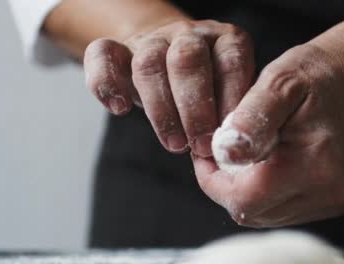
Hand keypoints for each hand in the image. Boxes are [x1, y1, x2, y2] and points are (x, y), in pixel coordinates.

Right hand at [83, 19, 254, 155]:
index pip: (231, 63)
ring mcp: (153, 40)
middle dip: (195, 108)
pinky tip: (119, 110)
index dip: (229, 100)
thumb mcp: (233, 102)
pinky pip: (102, 54)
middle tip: (201, 145)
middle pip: (187, 60)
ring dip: (161, 109)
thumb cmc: (213, 96)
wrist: (174, 69)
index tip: (228, 135)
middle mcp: (191, 36)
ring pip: (149, 63)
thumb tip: (241, 148)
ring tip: (175, 145)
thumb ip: (237, 117)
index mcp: (227, 42)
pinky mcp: (119, 50)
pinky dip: (106, 83)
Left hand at [194, 43, 343, 226]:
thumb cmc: (312, 74)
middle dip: (228, 184)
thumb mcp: (277, 83)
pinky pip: (279, 211)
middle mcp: (328, 192)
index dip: (213, 180)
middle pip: (251, 212)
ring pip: (263, 215)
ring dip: (245, 189)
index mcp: (315, 164)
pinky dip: (264, 191)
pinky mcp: (331, 203)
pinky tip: (266, 163)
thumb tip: (225, 152)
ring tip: (248, 152)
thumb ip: (250, 119)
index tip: (209, 151)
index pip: (244, 199)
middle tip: (226, 147)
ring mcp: (332, 201)